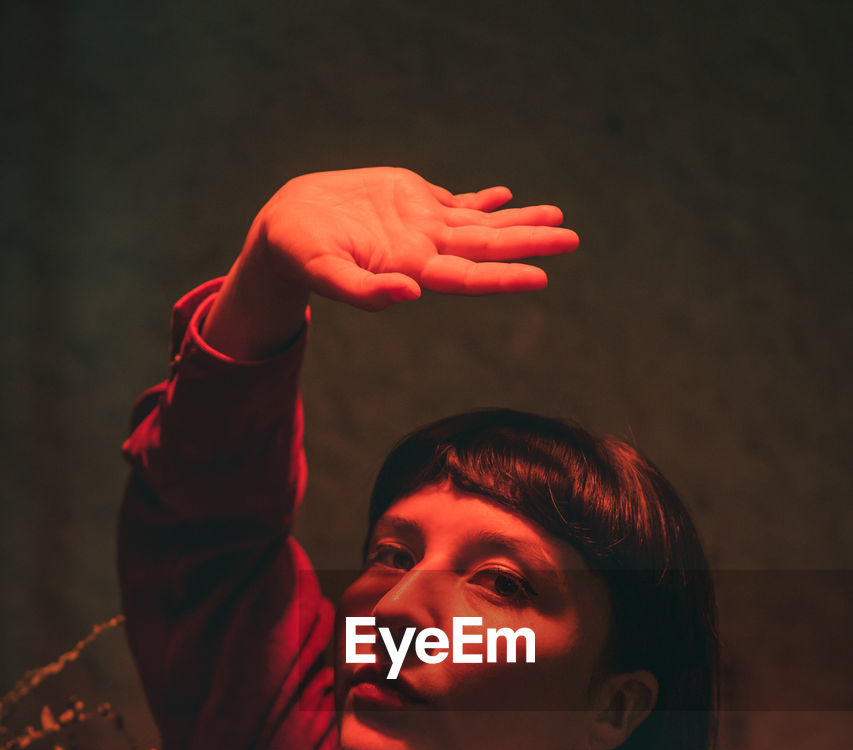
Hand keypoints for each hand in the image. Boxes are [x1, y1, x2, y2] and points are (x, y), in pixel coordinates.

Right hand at [252, 166, 578, 310]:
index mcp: (410, 269)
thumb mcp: (324, 274)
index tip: (540, 276)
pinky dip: (484, 202)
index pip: (468, 276)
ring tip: (558, 218)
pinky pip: (456, 204)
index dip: (503, 276)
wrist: (286, 227)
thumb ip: (363, 292)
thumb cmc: (300, 255)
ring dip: (519, 222)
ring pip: (481, 225)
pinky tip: (507, 197)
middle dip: (529, 243)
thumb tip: (409, 295)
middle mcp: (425, 250)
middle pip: (487, 248)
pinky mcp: (410, 203)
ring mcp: (422, 226)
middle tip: (572, 240)